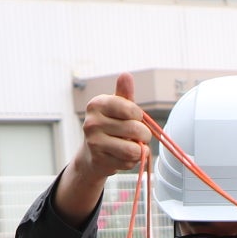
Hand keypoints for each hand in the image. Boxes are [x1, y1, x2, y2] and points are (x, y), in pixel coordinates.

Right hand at [54, 73, 151, 223]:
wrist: (93, 153)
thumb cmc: (110, 126)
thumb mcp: (117, 108)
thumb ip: (124, 93)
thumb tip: (126, 75)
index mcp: (97, 104)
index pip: (131, 109)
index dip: (139, 116)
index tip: (135, 118)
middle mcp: (92, 122)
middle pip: (135, 129)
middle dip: (144, 135)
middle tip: (139, 136)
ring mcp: (94, 142)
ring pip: (133, 149)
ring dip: (140, 150)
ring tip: (133, 146)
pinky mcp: (99, 160)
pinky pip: (128, 162)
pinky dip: (132, 161)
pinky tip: (123, 156)